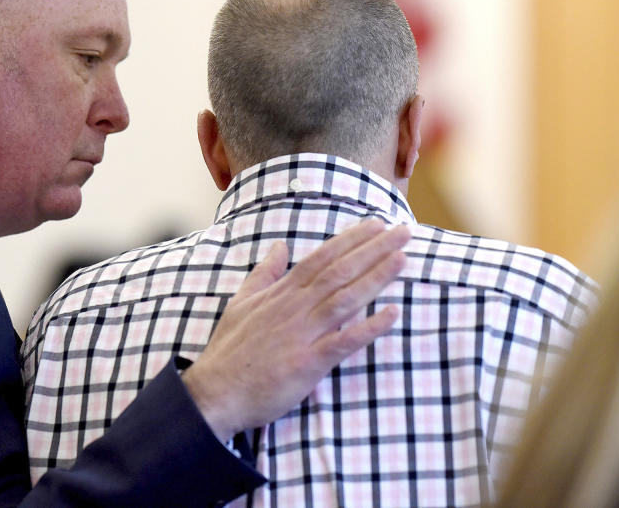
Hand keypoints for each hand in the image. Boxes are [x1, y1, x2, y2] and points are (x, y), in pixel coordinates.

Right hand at [181, 219, 408, 440]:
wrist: (215, 393)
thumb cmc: (229, 351)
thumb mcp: (241, 303)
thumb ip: (264, 274)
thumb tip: (280, 246)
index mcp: (280, 294)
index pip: (321, 259)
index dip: (350, 240)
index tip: (376, 225)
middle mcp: (294, 308)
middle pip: (339, 272)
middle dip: (373, 250)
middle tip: (402, 232)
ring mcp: (302, 334)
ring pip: (345, 299)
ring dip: (376, 278)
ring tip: (402, 259)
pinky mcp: (307, 363)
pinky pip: (343, 342)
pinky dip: (369, 327)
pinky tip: (392, 314)